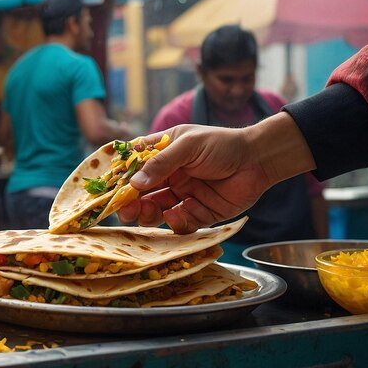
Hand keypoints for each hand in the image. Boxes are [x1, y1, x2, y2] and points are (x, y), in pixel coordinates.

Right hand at [117, 113, 315, 232]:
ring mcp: (184, 195)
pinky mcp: (199, 213)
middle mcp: (171, 175)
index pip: (134, 167)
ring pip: (157, 211)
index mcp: (164, 154)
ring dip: (149, 214)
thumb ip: (162, 163)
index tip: (109, 192)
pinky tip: (179, 213)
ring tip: (149, 213)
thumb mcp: (189, 146)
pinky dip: (177, 222)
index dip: (121, 179)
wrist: (259, 160)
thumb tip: (134, 183)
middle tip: (126, 211)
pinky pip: (181, 223)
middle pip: (142, 194)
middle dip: (131, 203)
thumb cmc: (223, 144)